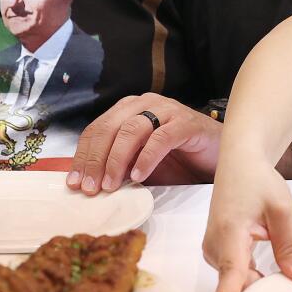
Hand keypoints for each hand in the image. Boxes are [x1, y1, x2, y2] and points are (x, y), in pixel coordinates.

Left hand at [67, 94, 221, 194]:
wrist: (217, 157)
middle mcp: (145, 104)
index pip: (96, 130)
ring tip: (111, 185)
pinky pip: (161, 138)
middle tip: (90, 188)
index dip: (82, 156)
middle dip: (95, 160)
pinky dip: (146, 157)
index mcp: (128, 110)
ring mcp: (167, 110)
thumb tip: (89, 184)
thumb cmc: (177, 161)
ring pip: (131, 129)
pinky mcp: (186, 123)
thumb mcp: (140, 165)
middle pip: (109, 128)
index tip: (74, 183)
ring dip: (117, 160)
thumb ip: (118, 168)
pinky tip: (139, 176)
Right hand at [203, 152, 291, 291]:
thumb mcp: (282, 211)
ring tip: (287, 291)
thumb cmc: (258, 181)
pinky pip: (235, 275)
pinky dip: (254, 279)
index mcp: (230, 235)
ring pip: (237, 283)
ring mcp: (214, 252)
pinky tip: (274, 279)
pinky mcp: (218, 253)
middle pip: (237, 287)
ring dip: (259, 289)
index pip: (229, 278)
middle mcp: (215, 248)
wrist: (240, 163)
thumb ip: (291, 247)